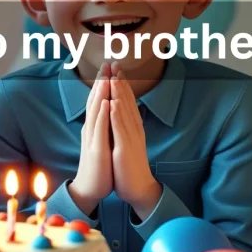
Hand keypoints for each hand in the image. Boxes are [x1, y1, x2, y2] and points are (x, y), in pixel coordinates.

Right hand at [68, 62, 113, 215]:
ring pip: (96, 111)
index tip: (109, 66)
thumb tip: (108, 110)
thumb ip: (103, 125)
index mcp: (94, 127)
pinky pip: (99, 129)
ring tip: (106, 75)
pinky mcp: (95, 150)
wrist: (89, 188)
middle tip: (106, 62)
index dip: (103, 82)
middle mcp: (90, 129)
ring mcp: (92, 139)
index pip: (98, 100)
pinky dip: (102, 114)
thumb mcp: (101, 140)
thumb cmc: (98, 165)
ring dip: (101, 92)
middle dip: (101, 81)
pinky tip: (106, 102)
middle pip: (95, 100)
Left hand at [109, 68, 161, 219]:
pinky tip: (113, 103)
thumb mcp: (126, 141)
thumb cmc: (129, 165)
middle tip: (115, 63)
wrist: (138, 188)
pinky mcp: (125, 149)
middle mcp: (133, 129)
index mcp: (132, 127)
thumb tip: (119, 111)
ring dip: (119, 93)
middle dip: (120, 81)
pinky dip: (117, 115)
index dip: (121, 83)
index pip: (126, 100)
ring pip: (124, 112)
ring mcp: (130, 139)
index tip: (115, 67)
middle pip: (127, 101)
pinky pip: (121, 130)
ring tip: (113, 76)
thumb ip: (123, 126)